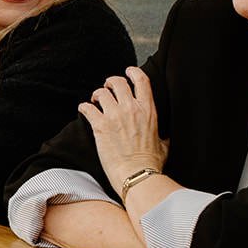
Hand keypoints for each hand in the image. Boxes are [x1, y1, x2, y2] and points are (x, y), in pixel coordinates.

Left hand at [77, 68, 167, 195]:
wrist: (137, 175)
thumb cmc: (151, 164)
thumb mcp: (164, 144)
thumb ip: (162, 135)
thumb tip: (164, 137)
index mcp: (148, 110)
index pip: (141, 80)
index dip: (133, 72)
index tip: (128, 71)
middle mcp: (131, 109)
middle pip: (118, 82)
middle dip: (111, 82)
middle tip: (108, 88)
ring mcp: (114, 116)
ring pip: (101, 92)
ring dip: (97, 95)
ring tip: (95, 101)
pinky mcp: (100, 126)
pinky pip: (87, 108)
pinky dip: (84, 107)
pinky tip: (84, 110)